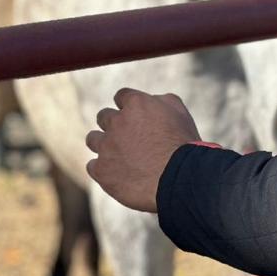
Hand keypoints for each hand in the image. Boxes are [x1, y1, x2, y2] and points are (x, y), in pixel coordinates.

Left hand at [86, 88, 201, 212]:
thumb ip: (161, 100)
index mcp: (136, 104)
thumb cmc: (184, 146)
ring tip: (120, 156)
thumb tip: (151, 100)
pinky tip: (118, 173)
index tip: (135, 117)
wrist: (179, 179)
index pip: (122, 96)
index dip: (128, 106)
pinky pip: (92, 166)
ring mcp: (106, 146)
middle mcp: (117, 122)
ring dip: (103, 144)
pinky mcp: (101, 170)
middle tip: (128, 137)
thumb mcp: (180, 113)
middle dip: (114, 124)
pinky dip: (103, 168)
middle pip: (103, 116)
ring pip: (93, 139)